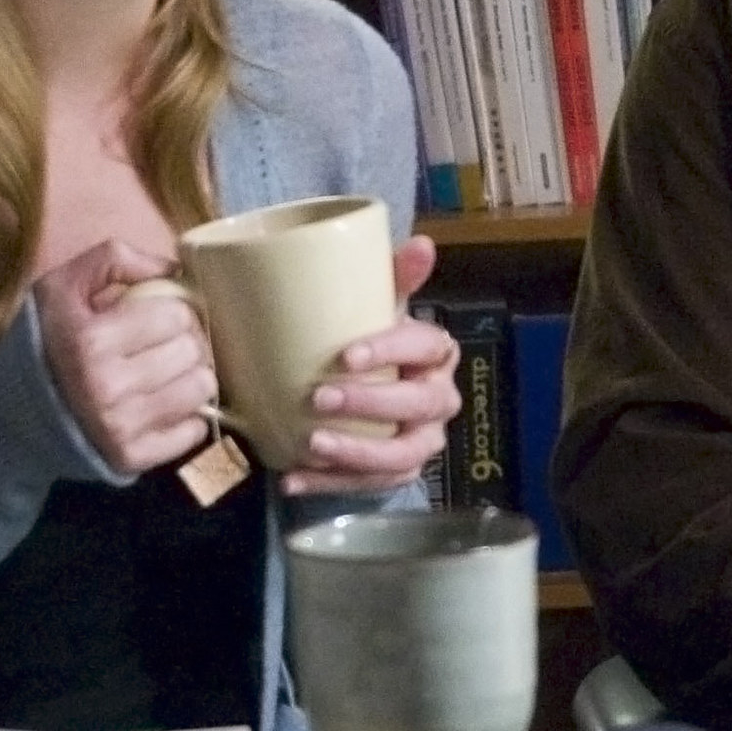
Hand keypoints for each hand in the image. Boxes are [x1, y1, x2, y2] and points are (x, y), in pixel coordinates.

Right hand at [31, 238, 219, 475]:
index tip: (159, 315)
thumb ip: (114, 260)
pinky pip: (194, 433)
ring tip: (168, 372)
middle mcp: (107, 387)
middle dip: (185, 341)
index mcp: (90, 340)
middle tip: (166, 344)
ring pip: (200, 390)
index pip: (176, 315)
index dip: (172, 309)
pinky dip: (188, 417)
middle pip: (193, 352)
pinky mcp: (131, 458)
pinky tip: (163, 404)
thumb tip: (175, 268)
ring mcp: (120, 428)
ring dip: (192, 377)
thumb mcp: (62, 286)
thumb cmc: (44, 340)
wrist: (10, 411)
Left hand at [280, 235, 461, 497]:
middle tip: (319, 397)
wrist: (367, 386)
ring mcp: (422, 441)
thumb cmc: (371, 341)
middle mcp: (439, 399)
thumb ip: (394, 276)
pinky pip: (370, 487)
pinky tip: (292, 479)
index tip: (345, 355)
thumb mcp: (380, 306)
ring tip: (311, 445)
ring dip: (356, 452)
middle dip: (369, 403)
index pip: (426, 346)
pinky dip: (329, 485)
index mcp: (437, 353)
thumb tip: (422, 242)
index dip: (391, 350)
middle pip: (417, 405)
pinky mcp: (398, 475)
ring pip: (401, 456)